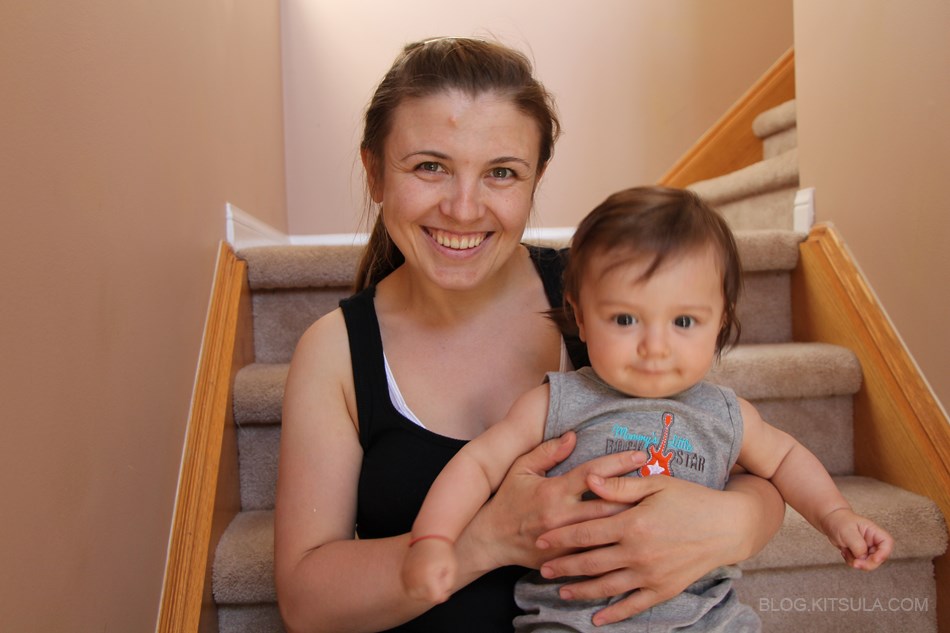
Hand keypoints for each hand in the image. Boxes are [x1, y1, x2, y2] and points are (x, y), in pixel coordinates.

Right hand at [401, 538, 456, 603]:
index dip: (444, 590)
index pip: (437, 598)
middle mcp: (414, 578)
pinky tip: (422, 576)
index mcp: (427, 577)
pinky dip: (416, 586)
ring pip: (416, 595)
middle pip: (426, 598)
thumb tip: (439, 598)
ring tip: (430, 575)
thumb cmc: (443, 552)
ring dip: (424, 590)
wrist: (428, 536)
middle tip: (437, 574)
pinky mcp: (402, 574)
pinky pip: (409, 589)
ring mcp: (406, 576)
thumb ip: (448, 586)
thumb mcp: (452, 569)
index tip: (445, 576)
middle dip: (434, 590)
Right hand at [471, 432, 644, 570]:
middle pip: (608, 503)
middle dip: (635, 492)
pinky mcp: (568, 558)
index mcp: (554, 491)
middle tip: (660, 483)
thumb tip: (573, 436)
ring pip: (607, 530)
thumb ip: (547, 452)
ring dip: (630, 519)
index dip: (618, 463)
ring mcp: (567, 540)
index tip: (641, 455)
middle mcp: (563, 515)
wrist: (491, 540)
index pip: (593, 473)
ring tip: (654, 510)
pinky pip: (597, 552)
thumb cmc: (507, 500)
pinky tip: (635, 537)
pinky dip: (616, 544)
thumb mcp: (521, 469)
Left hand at [535, 473, 778, 626]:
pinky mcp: (664, 589)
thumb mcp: (656, 485)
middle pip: (590, 562)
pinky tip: (598, 619)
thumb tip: (588, 479)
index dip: (561, 537)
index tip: (541, 540)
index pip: (586, 532)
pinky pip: (633, 606)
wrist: (727, 527)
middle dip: (563, 566)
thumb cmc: (691, 499)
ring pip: (607, 586)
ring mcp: (651, 574)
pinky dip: (614, 614)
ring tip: (561, 591)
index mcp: (632, 524)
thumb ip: (620, 485)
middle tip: (541, 569)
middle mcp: (638, 553)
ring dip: (581, 590)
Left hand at [820, 507, 893, 570]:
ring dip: (856, 562)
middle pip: (879, 558)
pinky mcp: (860, 554)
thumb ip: (858, 545)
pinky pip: (859, 564)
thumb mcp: (848, 531)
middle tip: (855, 563)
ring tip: (845, 551)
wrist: (831, 522)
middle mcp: (873, 542)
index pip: (887, 543)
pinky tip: (844, 552)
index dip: (883, 554)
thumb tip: (863, 557)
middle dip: (867, 563)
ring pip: (868, 563)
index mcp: (874, 532)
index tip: (874, 559)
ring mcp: (867, 549)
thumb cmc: (840, 522)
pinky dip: (851, 561)